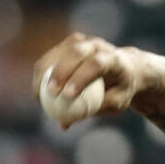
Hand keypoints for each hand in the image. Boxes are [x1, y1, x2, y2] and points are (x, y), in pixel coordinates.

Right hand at [31, 33, 146, 125]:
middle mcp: (98, 45)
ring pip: (59, 52)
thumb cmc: (121, 89)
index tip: (67, 96)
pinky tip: (38, 90)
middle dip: (60, 72)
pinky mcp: (69, 43)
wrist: (126, 68)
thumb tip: (65, 122)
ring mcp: (83, 41)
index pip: (96, 64)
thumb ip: (92, 110)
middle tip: (50, 93)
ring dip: (46, 72)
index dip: (80, 78)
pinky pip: (51, 56)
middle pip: (76, 52)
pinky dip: (42, 72)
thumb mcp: (117, 103)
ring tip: (39, 95)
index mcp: (115, 58)